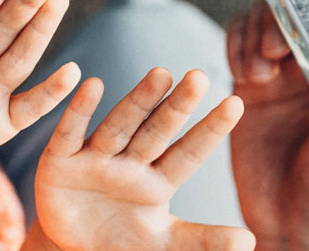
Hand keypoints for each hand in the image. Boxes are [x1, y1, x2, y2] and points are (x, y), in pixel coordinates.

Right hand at [34, 68, 254, 250]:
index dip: (210, 131)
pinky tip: (91, 85)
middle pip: (157, 131)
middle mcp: (129, 163)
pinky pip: (70, 134)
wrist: (70, 249)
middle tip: (199, 77)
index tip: (235, 104)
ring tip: (160, 75)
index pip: (188, 153)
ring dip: (138, 101)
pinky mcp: (60, 162)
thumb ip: (202, 240)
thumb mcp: (163, 244)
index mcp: (158, 181)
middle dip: (177, 106)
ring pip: (120, 126)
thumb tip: (249, 240)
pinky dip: (79, 111)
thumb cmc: (121, 242)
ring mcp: (95, 159)